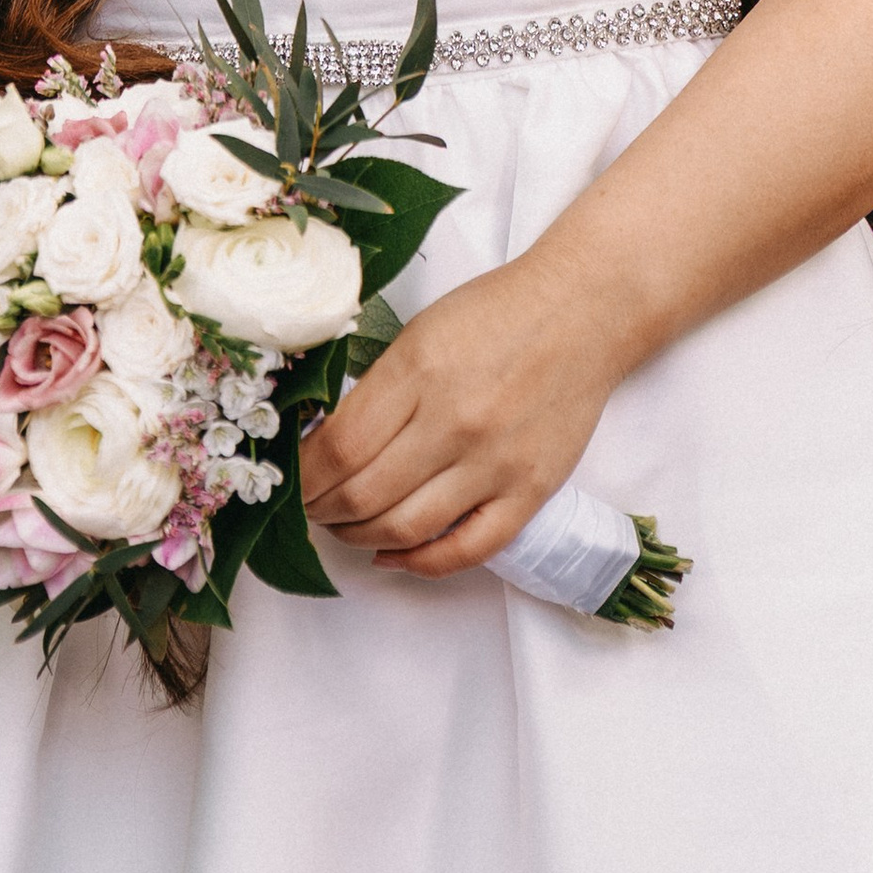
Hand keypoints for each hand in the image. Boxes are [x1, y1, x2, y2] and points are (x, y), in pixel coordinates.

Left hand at [297, 260, 614, 579]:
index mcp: (419, 371)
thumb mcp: (420, 331)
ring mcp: (495, 463)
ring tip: (345, 526)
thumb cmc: (496, 312)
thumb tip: (326, 447)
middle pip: (363, 495)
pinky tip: (393, 555)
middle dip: (322, 511)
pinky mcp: (530, 491)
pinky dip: (420, 562)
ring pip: (404, 529)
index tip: (291, 481)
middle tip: (311, 507)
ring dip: (359, 537)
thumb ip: (377, 389)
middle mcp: (455, 422)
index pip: (338, 449)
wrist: (582, 310)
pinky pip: (466, 549)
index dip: (303, 478)